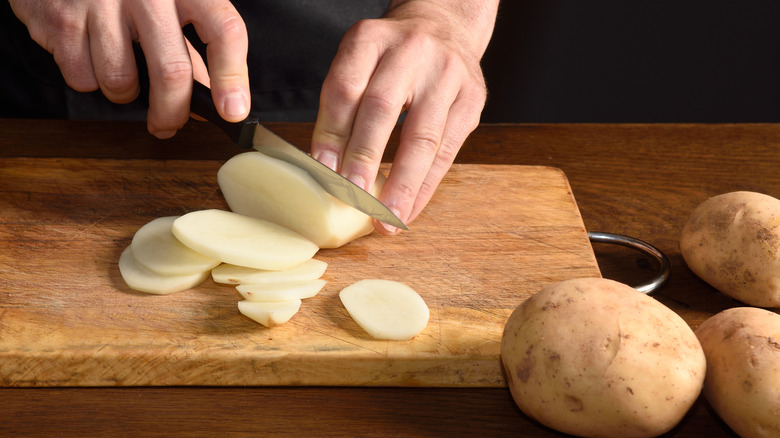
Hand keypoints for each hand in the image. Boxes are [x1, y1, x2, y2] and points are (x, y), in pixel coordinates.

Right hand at [8, 0, 249, 137]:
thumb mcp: (170, 8)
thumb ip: (192, 51)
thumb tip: (216, 102)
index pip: (224, 31)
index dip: (232, 77)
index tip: (233, 112)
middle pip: (172, 71)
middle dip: (172, 112)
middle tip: (169, 124)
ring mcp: (102, 2)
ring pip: (122, 82)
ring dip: (124, 94)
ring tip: (120, 70)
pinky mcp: (63, 18)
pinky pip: (83, 78)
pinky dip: (89, 80)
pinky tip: (89, 54)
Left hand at [310, 0, 498, 233]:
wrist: (445, 27)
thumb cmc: (391, 58)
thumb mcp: (360, 63)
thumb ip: (342, 106)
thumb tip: (327, 167)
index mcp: (371, 39)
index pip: (345, 87)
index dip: (332, 132)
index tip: (323, 170)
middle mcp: (411, 51)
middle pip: (383, 109)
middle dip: (365, 158)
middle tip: (352, 198)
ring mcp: (447, 74)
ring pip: (422, 136)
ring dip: (401, 184)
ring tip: (386, 220)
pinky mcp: (472, 99)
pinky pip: (447, 151)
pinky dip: (425, 186)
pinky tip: (409, 210)